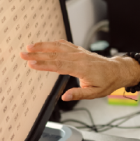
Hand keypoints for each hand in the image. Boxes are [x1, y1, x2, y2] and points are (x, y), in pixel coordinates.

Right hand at [20, 40, 136, 100]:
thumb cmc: (106, 82)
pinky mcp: (78, 50)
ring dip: (43, 46)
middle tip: (23, 55)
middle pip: (55, 55)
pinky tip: (43, 44)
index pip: (59, 66)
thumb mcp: (95, 93)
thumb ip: (79, 94)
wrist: (116, 70)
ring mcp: (79, 52)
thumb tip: (65, 97)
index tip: (32, 64)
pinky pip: (64, 44)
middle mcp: (79, 58)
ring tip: (29, 47)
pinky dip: (53, 43)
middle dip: (37, 54)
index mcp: (82, 68)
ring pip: (58, 47)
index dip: (44, 65)